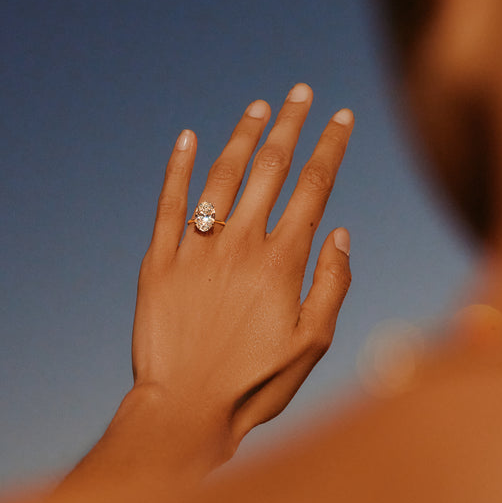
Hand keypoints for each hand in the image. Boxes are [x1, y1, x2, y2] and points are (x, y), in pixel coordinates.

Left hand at [131, 84, 352, 469]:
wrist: (185, 410)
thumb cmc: (256, 384)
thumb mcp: (314, 342)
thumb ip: (332, 283)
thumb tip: (340, 231)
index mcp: (283, 261)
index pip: (314, 186)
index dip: (331, 146)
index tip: (342, 117)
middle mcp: (241, 244)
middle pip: (271, 167)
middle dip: (290, 124)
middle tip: (300, 92)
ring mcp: (196, 249)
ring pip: (222, 176)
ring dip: (242, 136)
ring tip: (258, 108)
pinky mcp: (158, 261)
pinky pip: (168, 203)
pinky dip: (177, 167)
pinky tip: (186, 138)